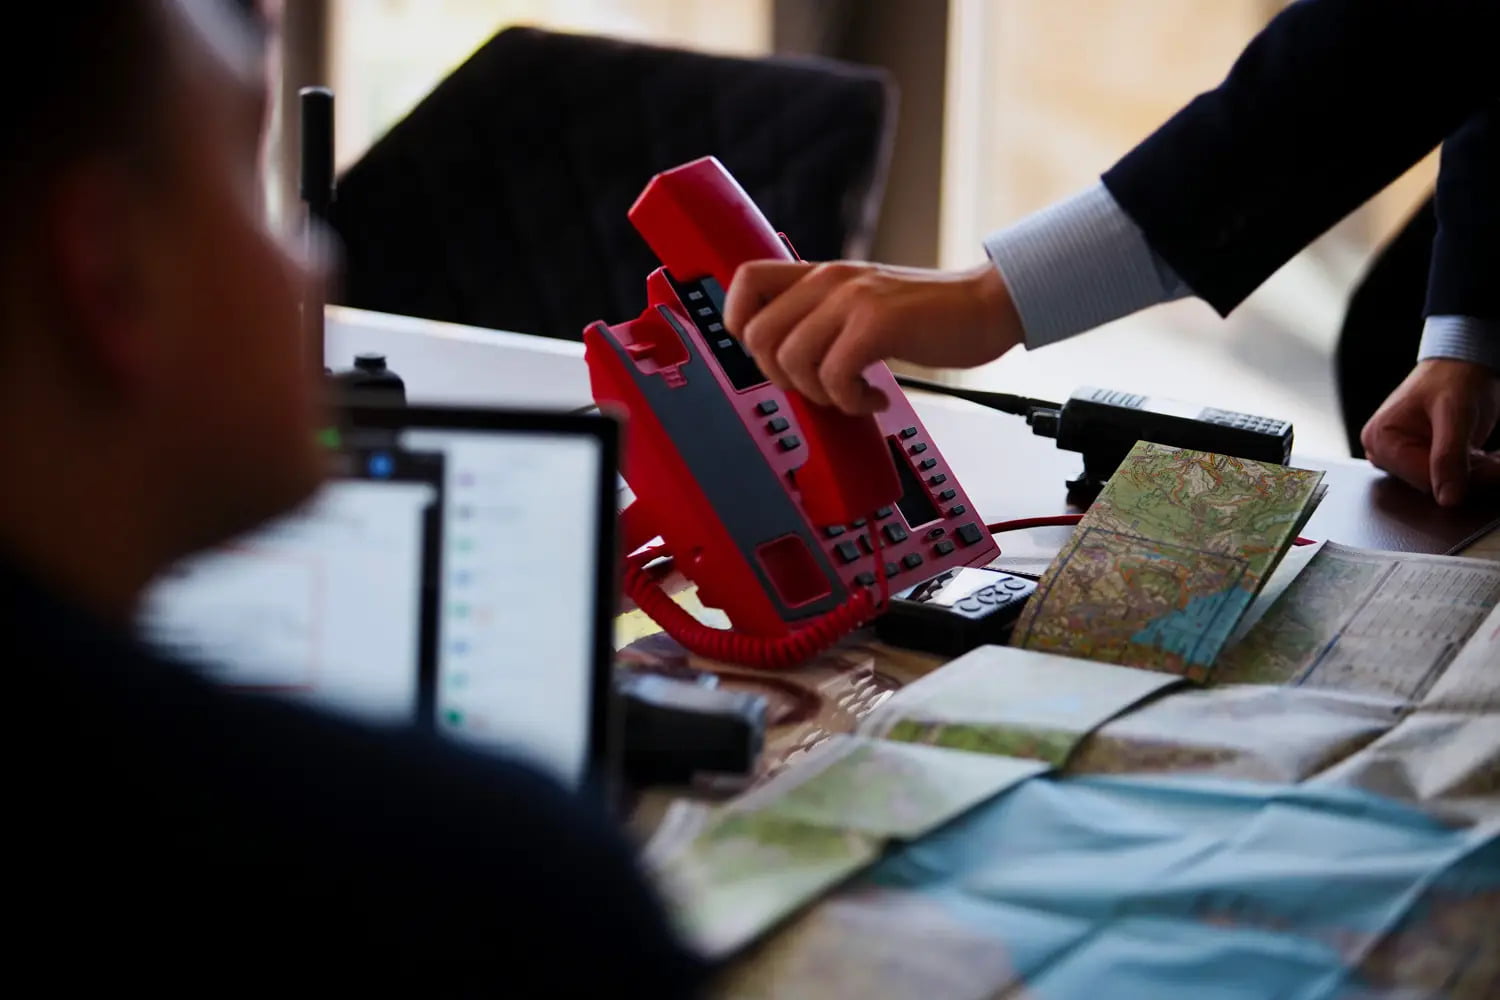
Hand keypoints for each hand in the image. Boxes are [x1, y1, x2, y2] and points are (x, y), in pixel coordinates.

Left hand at [722, 260, 1024, 413]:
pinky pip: (833, 376)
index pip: (746, 280)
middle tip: (818, 386)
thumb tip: (783, 358)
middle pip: (757, 334)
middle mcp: (830, 279)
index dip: (741, 324)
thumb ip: (823, 317)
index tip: (771, 356)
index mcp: (821, 274)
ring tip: (852, 394)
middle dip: (781, 377)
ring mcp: (852, 299)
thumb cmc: (929, 314)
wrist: (985, 306)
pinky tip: (875, 397)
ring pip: (791, 360)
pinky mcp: (877, 324)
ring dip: (819, 393)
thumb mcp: (863, 304)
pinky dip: (851, 401)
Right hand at [1360, 359, 1499, 506]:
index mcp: (1380, 439)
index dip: (1463, 478)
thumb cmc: (1454, 377)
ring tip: (1491, 455)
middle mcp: (1382, 451)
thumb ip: (1448, 457)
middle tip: (1497, 460)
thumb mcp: (1456, 414)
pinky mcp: (1414, 457)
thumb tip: (1448, 499)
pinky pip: (1444, 476)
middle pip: (1431, 483)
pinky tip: (1481, 455)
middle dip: (1470, 474)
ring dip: (1473, 472)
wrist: (1461, 361)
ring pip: (1442, 483)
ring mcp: (1397, 456)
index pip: (1422, 480)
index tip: (1496, 468)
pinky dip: (1469, 469)